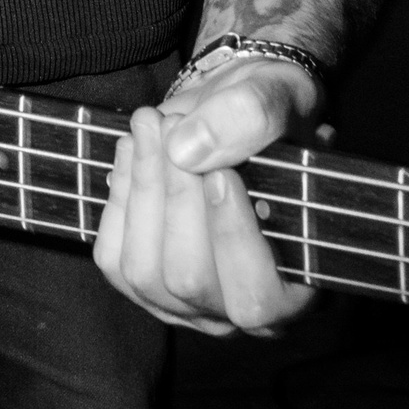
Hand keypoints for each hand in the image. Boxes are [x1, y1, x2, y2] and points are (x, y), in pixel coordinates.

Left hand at [93, 61, 319, 335]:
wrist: (231, 117)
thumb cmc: (271, 117)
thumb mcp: (280, 96)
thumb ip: (251, 118)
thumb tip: (186, 151)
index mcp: (295, 288)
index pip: (256, 296)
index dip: (232, 236)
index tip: (221, 174)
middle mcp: (237, 311)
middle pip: (190, 279)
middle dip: (176, 198)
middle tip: (171, 125)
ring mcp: (183, 304)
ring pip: (145, 271)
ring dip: (143, 189)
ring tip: (150, 125)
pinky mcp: (138, 283)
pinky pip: (113, 256)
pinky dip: (120, 196)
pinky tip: (133, 150)